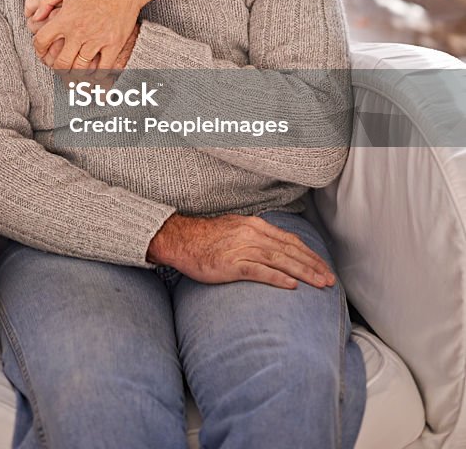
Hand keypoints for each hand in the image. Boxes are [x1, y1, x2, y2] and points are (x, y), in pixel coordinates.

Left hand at [24, 0, 162, 71]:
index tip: (43, 52)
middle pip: (61, 63)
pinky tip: (94, 73)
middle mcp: (79, 32)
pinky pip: (103, 69)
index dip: (39, 50)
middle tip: (60, 67)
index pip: (42, 42)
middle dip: (58, 68)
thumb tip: (35, 17)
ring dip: (76, 74)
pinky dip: (97, 75)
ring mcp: (97, 40)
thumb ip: (46, 1)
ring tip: (75, 72)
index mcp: (65, 19)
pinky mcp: (114, 45)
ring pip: (80, 69)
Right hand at [147, 213, 336, 289]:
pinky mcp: (232, 264)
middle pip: (290, 251)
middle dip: (313, 265)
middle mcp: (252, 235)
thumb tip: (276, 246)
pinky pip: (260, 271)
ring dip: (304, 273)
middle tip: (330, 280)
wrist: (181, 239)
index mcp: (255, 226)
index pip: (290, 240)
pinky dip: (278, 278)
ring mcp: (243, 249)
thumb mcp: (236, 229)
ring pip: (281, 261)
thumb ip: (256, 236)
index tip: (324, 267)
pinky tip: (292, 286)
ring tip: (320, 284)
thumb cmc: (207, 237)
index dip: (310, 254)